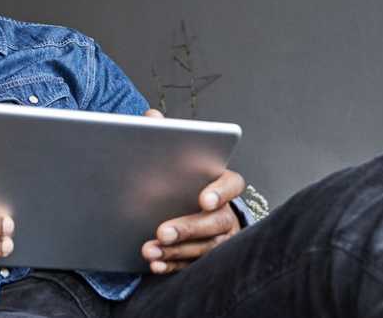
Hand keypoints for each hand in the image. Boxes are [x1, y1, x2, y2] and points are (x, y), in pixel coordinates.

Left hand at [138, 109, 244, 273]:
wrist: (193, 208)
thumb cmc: (185, 179)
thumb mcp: (179, 156)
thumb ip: (169, 136)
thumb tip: (150, 116)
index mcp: (221, 183)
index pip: (231, 185)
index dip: (219, 192)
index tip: (202, 198)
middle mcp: (226, 213)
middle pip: (214, 222)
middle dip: (187, 228)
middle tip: (162, 231)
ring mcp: (220, 238)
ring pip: (203, 248)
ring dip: (176, 251)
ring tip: (150, 249)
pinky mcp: (206, 257)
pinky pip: (193, 265)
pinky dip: (173, 266)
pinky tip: (155, 264)